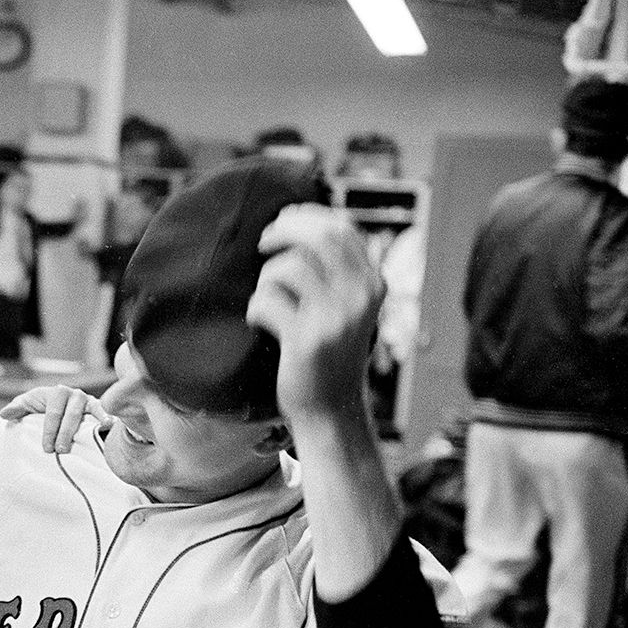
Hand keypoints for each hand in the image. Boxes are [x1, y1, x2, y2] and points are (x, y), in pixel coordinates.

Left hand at [0, 383, 109, 452]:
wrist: (60, 406)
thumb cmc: (42, 406)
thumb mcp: (28, 405)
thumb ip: (17, 408)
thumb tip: (3, 415)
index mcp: (56, 392)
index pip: (52, 413)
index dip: (49, 431)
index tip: (46, 448)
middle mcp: (73, 394)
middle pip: (69, 415)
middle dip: (63, 434)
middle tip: (59, 451)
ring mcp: (87, 400)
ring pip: (85, 415)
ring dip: (80, 430)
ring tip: (79, 443)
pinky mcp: (98, 408)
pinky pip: (102, 411)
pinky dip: (106, 416)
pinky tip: (108, 425)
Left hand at [245, 204, 384, 424]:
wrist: (331, 410)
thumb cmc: (329, 355)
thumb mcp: (346, 308)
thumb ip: (336, 272)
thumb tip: (300, 223)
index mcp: (372, 284)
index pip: (342, 228)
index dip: (308, 216)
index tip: (284, 220)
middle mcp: (360, 296)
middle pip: (318, 236)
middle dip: (283, 231)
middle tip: (263, 242)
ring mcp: (336, 318)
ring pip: (288, 267)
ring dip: (266, 279)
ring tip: (267, 300)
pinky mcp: (307, 340)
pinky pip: (266, 301)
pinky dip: (255, 309)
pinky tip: (260, 324)